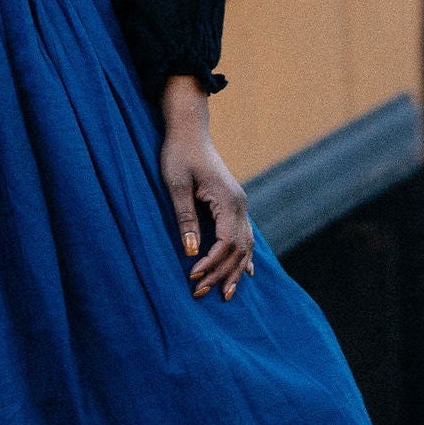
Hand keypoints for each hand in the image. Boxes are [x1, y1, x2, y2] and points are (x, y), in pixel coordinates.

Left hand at [160, 78, 253, 302]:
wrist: (189, 129)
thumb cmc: (178, 153)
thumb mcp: (176, 186)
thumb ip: (185, 219)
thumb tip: (191, 252)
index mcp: (228, 200)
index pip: (226, 242)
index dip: (211, 263)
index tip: (192, 276)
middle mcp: (240, 204)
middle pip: (239, 249)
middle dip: (222, 273)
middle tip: (199, 292)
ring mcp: (239, 204)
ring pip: (246, 246)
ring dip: (235, 270)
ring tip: (226, 295)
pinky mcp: (233, 203)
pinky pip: (245, 236)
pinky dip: (245, 256)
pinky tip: (247, 273)